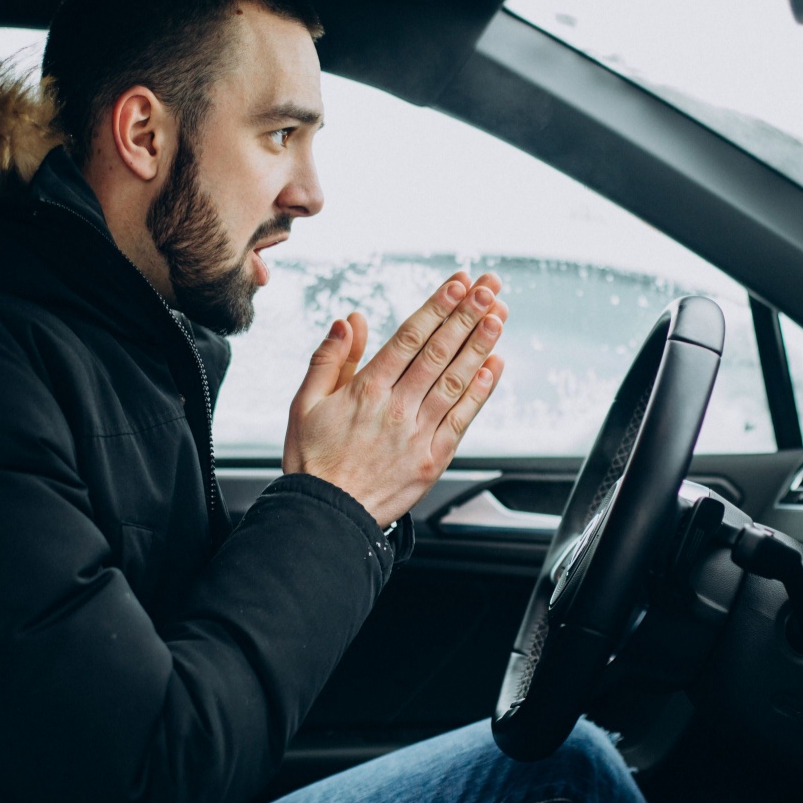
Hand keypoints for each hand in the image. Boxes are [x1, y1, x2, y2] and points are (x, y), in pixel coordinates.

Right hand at [283, 272, 507, 526]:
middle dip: (467, 315)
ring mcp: (418, 435)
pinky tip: (494, 367)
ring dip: (480, 345)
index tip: (458, 284)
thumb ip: (328, 360)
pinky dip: (481, 392)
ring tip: (498, 315)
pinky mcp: (433, 460)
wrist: (326, 518)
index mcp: (365, 391)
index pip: (409, 338)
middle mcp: (396, 409)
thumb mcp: (303, 405)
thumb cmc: (313, 463)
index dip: (437, 307)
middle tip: (489, 287)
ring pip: (456, 381)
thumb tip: (347, 322)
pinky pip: (462, 420)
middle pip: (439, 352)